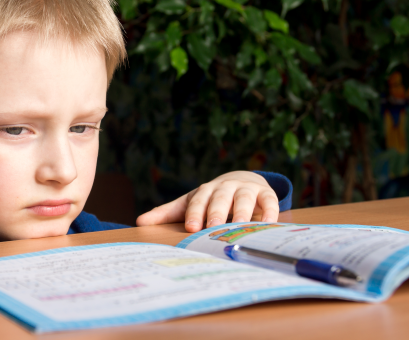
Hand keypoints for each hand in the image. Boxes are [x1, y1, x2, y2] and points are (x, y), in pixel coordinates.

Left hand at [136, 171, 278, 231]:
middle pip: (220, 199)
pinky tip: (267, 223)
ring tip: (241, 226)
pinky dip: (269, 211)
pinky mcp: (265, 194)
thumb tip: (139, 222)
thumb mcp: (189, 203)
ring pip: (244, 199)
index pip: (198, 201)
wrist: (241, 181)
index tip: (191, 228)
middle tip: (213, 227)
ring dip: (243, 212)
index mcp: (205, 191)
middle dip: (216, 212)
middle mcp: (225, 188)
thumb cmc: (211, 199)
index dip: (194, 214)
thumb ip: (167, 213)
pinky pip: (268, 201)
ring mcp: (246, 190)